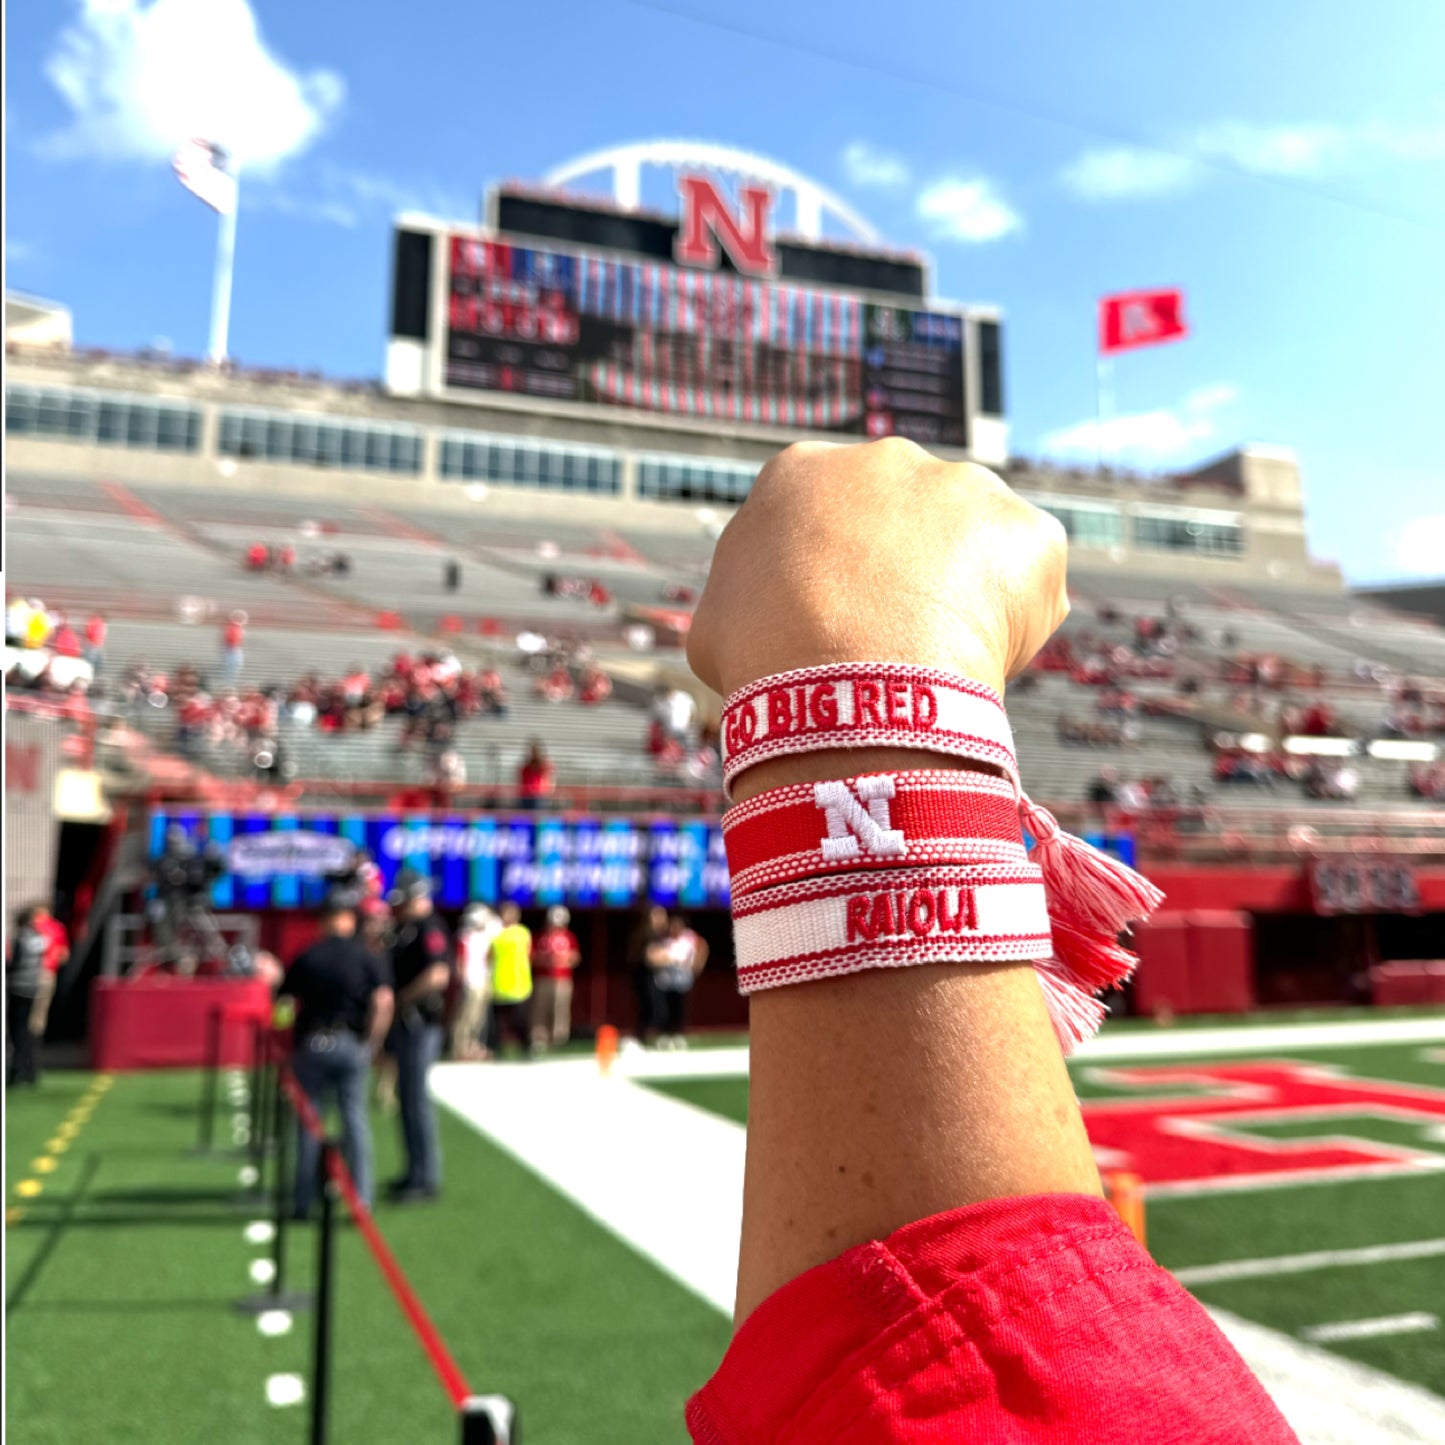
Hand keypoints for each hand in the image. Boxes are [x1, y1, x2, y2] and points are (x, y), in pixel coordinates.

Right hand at [687, 439, 1068, 700]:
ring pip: (973, 544)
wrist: (842, 683)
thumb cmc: (764, 660)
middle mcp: (888, 459)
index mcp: (803, 471)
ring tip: (938, 660)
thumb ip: (744, 598)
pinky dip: (1016, 621)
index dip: (835, 574)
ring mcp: (964, 487)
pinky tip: (981, 662)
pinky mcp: (1026, 531)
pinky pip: (1029, 579)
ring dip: (964, 591)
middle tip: (894, 642)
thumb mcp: (715, 621)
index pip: (827, 517)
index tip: (837, 621)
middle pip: (906, 519)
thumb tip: (752, 616)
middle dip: (906, 572)